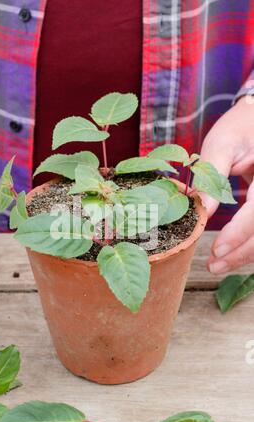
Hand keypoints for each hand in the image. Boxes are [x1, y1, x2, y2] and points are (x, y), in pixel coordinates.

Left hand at [200, 96, 253, 273]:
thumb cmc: (241, 127)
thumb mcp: (223, 144)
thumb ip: (212, 177)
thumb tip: (202, 210)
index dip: (239, 233)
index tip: (216, 250)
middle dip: (241, 252)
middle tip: (213, 265)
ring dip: (245, 254)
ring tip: (218, 265)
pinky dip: (250, 244)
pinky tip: (233, 254)